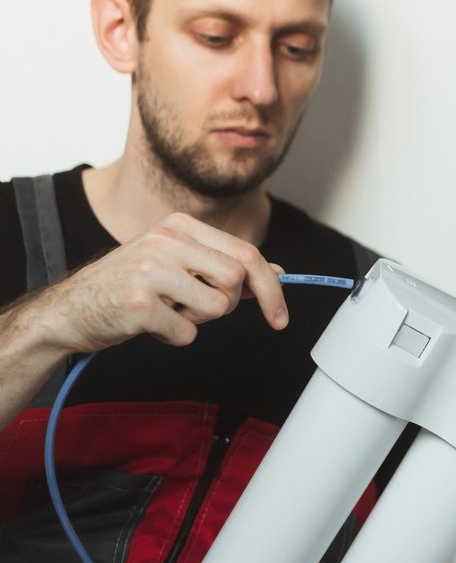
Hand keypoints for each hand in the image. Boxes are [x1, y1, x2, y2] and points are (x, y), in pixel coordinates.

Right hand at [37, 211, 286, 352]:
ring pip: (217, 307)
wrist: (67, 311)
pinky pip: (187, 332)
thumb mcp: (176, 263)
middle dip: (227, 303)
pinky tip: (149, 324)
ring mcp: (150, 270)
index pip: (247, 253)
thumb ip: (223, 265)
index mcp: (180, 226)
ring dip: (197, 320)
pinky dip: (174, 336)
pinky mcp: (139, 303)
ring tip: (167, 310)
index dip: (272, 288)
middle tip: (198, 308)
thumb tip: (277, 272)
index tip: (280, 316)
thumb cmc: (127, 287)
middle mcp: (166, 240)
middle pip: (237, 278)